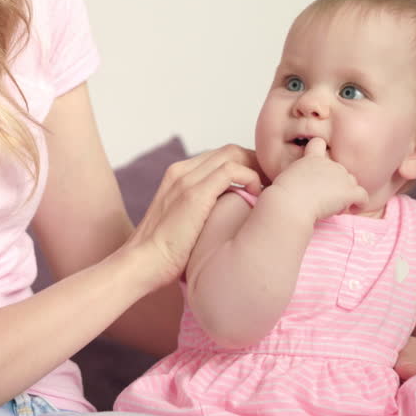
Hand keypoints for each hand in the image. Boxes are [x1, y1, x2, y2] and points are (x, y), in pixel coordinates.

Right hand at [125, 144, 263, 287]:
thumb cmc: (163, 255)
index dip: (246, 165)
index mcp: (177, 176)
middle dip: (256, 162)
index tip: (263, 182)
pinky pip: (232, 171)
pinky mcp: (194, 193)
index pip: (219, 157)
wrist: (141, 264)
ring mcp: (186, 179)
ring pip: (233, 154)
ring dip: (257, 167)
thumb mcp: (184, 225)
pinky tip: (257, 195)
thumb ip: (202, 213)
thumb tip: (228, 219)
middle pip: (229, 151)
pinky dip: (250, 178)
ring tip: (271, 186)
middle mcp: (181, 171)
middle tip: (274, 182)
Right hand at [270, 138, 368, 220]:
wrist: (290, 203)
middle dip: (335, 184)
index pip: (318, 144)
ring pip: (351, 183)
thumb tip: (301, 186)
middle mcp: (328, 164)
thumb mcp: (285, 178)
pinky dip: (360, 203)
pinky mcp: (348, 192)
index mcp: (311, 158)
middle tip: (324, 198)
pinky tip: (354, 209)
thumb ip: (296, 176)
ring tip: (335, 206)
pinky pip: (362, 196)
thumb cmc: (282, 195)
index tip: (319, 168)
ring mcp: (340, 177)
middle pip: (339, 170)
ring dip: (346, 193)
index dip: (321, 153)